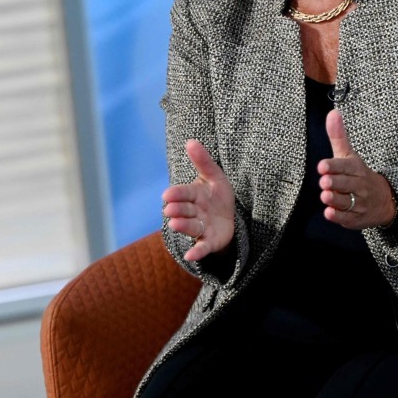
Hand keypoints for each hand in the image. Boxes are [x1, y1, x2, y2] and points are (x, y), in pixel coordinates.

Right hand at [162, 140, 234, 260]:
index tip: (167, 195)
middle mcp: (194, 212)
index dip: (176, 194)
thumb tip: (191, 141)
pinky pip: (202, 247)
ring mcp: (200, 228)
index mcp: (194, 195)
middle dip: (177, 210)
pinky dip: (196, 252)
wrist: (230, 218)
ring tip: (174, 225)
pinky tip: (190, 257)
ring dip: (182, 226)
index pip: (184, 193)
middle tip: (170, 210)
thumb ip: (203, 161)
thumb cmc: (217, 195)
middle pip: (184, 210)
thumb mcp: (214, 176)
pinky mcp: (209, 242)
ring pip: (190, 227)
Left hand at [318, 109, 397, 229]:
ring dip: (335, 199)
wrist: (385, 200)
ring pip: (346, 201)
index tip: (322, 166)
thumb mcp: (349, 155)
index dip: (334, 166)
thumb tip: (332, 113)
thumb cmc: (359, 174)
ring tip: (325, 196)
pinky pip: (347, 218)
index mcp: (356, 168)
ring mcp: (359, 202)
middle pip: (346, 184)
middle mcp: (358, 185)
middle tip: (324, 181)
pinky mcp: (356, 218)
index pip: (345, 166)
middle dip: (335, 182)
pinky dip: (338, 216)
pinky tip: (329, 213)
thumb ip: (338, 136)